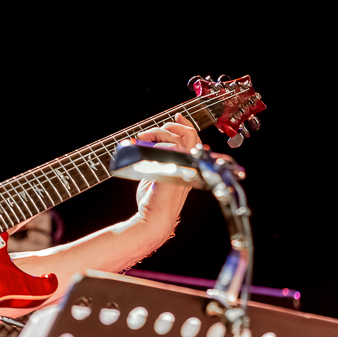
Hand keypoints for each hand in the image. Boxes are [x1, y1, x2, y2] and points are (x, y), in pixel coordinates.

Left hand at [133, 114, 198, 231]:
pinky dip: (155, 143)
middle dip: (171, 127)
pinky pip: (169, 147)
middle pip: (190, 134)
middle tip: (151, 133)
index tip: (177, 117)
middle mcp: (190, 166)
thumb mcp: (160, 174)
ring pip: (178, 137)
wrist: (153, 219)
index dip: (186, 125)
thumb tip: (154, 141)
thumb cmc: (155, 201)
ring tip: (143, 138)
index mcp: (189, 167)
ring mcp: (184, 168)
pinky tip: (143, 147)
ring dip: (158, 133)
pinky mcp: (174, 169)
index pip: (194, 139)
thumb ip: (163, 159)